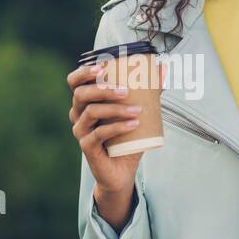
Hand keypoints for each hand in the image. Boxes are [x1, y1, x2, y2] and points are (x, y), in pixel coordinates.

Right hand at [67, 59, 166, 197]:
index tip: (102, 67)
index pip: (75, 82)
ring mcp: (81, 131)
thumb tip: (163, 70)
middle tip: (125, 90)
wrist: (123, 171)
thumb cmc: (126, 140)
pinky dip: (118, 127)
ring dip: (115, 108)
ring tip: (137, 110)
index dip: (84, 72)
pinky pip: (99, 133)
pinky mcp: (87, 147)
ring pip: (91, 112)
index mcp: (86, 102)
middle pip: (81, 94)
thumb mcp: (137, 113)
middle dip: (103, 89)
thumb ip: (148, 92)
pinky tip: (134, 124)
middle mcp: (78, 115)